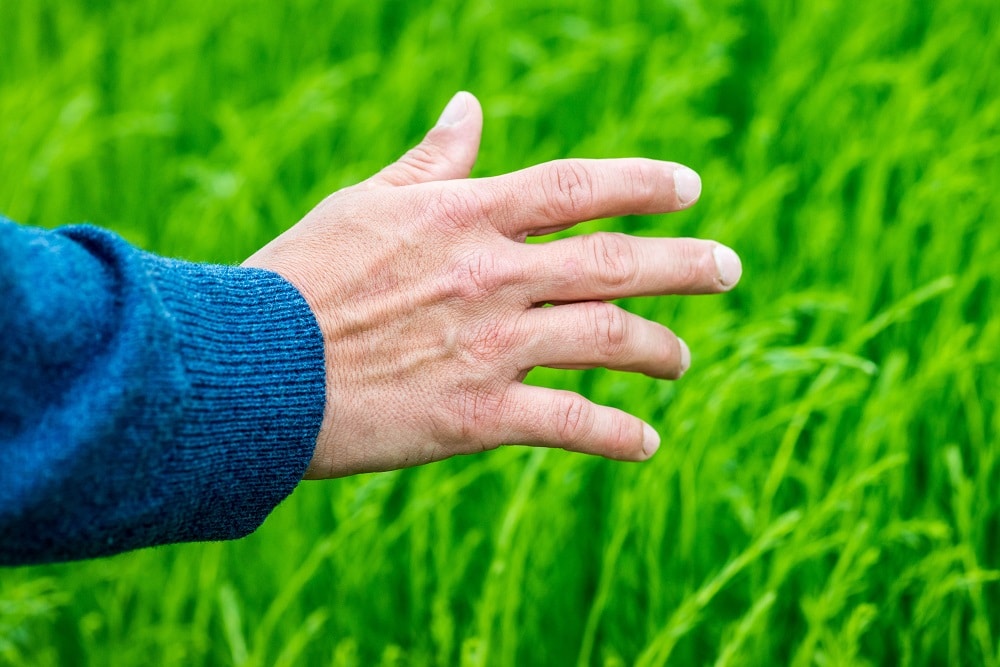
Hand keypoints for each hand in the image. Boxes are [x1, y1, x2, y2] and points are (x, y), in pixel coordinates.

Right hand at [244, 92, 741, 478]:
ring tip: (680, 360)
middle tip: (729, 269)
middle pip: (615, 262)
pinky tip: (646, 442)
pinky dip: (618, 434)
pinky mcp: (477, 415)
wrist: (251, 368)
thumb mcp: (365, 205)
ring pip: (609, 339)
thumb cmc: (299, 279)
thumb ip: (430, 164)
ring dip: (660, 351)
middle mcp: (491, 274)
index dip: (642, 183)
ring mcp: (490, 345)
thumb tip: (468, 109)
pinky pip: (571, 421)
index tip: (688, 187)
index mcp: (464, 216)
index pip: (576, 187)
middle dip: (684, 265)